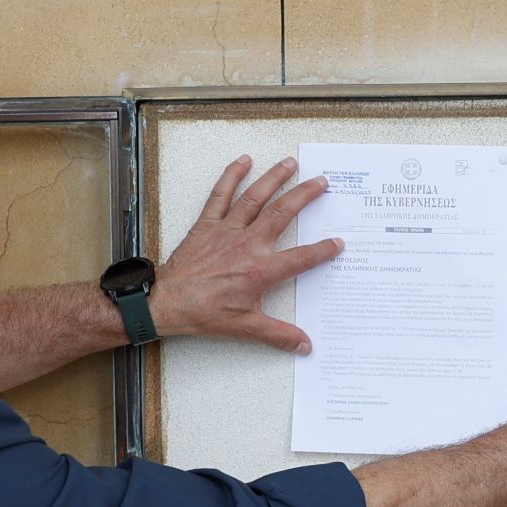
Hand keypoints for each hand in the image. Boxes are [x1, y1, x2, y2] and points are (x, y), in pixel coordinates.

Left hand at [150, 156, 341, 351]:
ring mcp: (227, 230)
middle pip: (282, 213)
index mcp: (260, 270)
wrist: (168, 302)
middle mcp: (247, 245)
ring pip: (256, 197)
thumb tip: (305, 345)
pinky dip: (232, 176)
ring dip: (275, 178)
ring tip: (290, 163)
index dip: (322, 251)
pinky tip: (243, 161)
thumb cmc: (204, 313)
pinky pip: (221, 194)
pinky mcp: (208, 224)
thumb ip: (279, 334)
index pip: (300, 258)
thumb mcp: (246, 327)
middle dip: (304, 195)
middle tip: (321, 182)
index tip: (338, 243)